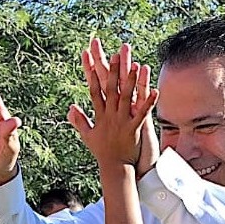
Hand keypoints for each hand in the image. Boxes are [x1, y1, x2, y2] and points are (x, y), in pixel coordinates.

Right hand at [67, 41, 158, 167]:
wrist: (114, 168)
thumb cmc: (102, 152)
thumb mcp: (88, 135)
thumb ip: (79, 120)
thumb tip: (70, 108)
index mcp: (100, 115)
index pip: (94, 90)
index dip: (91, 72)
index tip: (89, 57)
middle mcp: (110, 116)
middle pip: (111, 89)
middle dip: (113, 71)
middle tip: (116, 55)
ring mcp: (122, 121)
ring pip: (126, 98)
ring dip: (131, 81)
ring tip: (136, 66)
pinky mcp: (134, 129)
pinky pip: (142, 113)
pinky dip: (148, 102)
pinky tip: (154, 90)